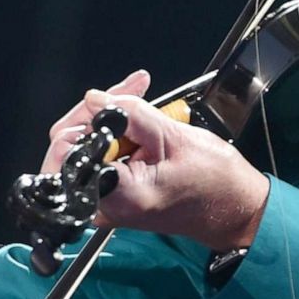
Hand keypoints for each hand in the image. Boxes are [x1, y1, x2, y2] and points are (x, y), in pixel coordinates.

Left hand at [42, 69, 269, 250]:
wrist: (231, 208)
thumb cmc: (215, 183)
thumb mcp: (175, 138)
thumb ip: (131, 114)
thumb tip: (96, 98)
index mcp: (117, 195)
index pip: (67, 153)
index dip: (84, 119)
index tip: (112, 101)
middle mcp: (104, 204)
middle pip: (71, 147)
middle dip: (99, 111)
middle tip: (131, 90)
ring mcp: (106, 200)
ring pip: (87, 147)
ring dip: (111, 117)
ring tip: (140, 96)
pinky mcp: (114, 192)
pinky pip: (102, 155)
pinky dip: (118, 133)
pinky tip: (140, 118)